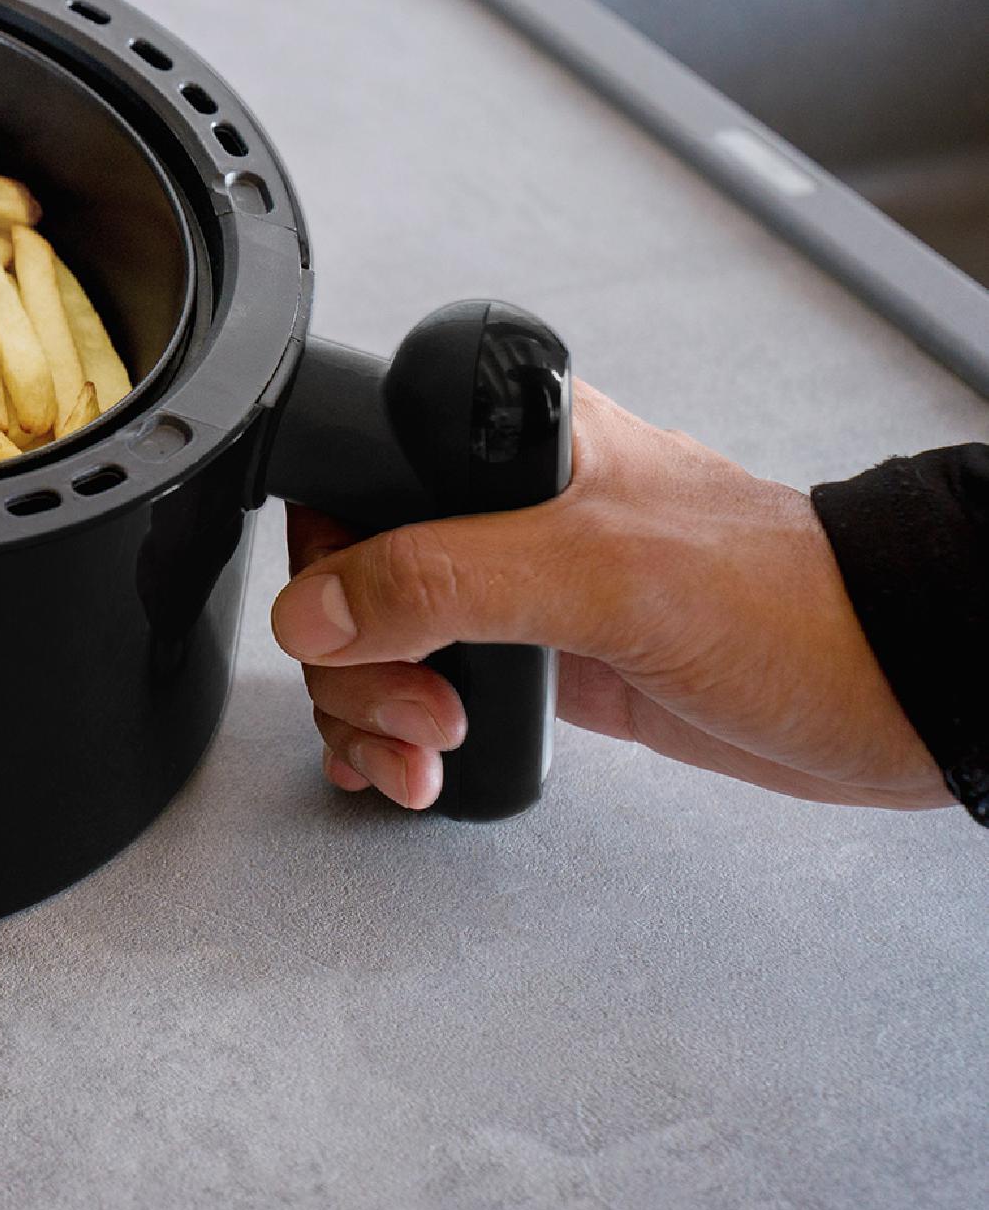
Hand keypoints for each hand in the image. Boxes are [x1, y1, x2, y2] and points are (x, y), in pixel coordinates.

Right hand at [270, 382, 948, 813]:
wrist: (892, 695)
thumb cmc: (787, 602)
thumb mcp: (600, 573)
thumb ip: (447, 578)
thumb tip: (317, 608)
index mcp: (509, 443)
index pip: (355, 475)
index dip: (326, 557)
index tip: (343, 628)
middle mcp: (501, 513)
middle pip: (351, 577)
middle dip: (355, 664)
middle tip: (417, 712)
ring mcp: (519, 593)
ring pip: (377, 645)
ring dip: (371, 712)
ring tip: (424, 754)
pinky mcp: (544, 665)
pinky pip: (426, 693)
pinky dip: (397, 736)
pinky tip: (407, 765)